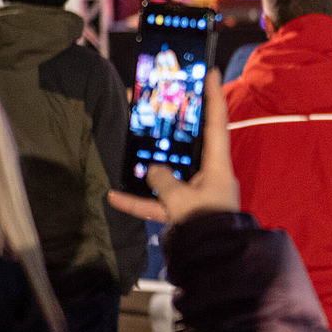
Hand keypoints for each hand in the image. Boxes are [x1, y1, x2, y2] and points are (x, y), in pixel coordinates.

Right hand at [108, 70, 239, 225]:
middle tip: (159, 106)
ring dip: (150, 166)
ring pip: (170, 173)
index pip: (217, 123)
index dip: (213, 97)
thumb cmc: (204, 222)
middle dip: (173, 128)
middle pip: (190, 144)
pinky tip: (114, 196)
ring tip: (129, 148)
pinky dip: (138, 201)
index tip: (209, 73)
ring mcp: (194, 194)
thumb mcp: (182, 199)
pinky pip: (157, 203)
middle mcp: (209, 175)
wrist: (211, 258)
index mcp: (217, 165)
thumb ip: (164, 181)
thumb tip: (153, 170)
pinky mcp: (182, 213)